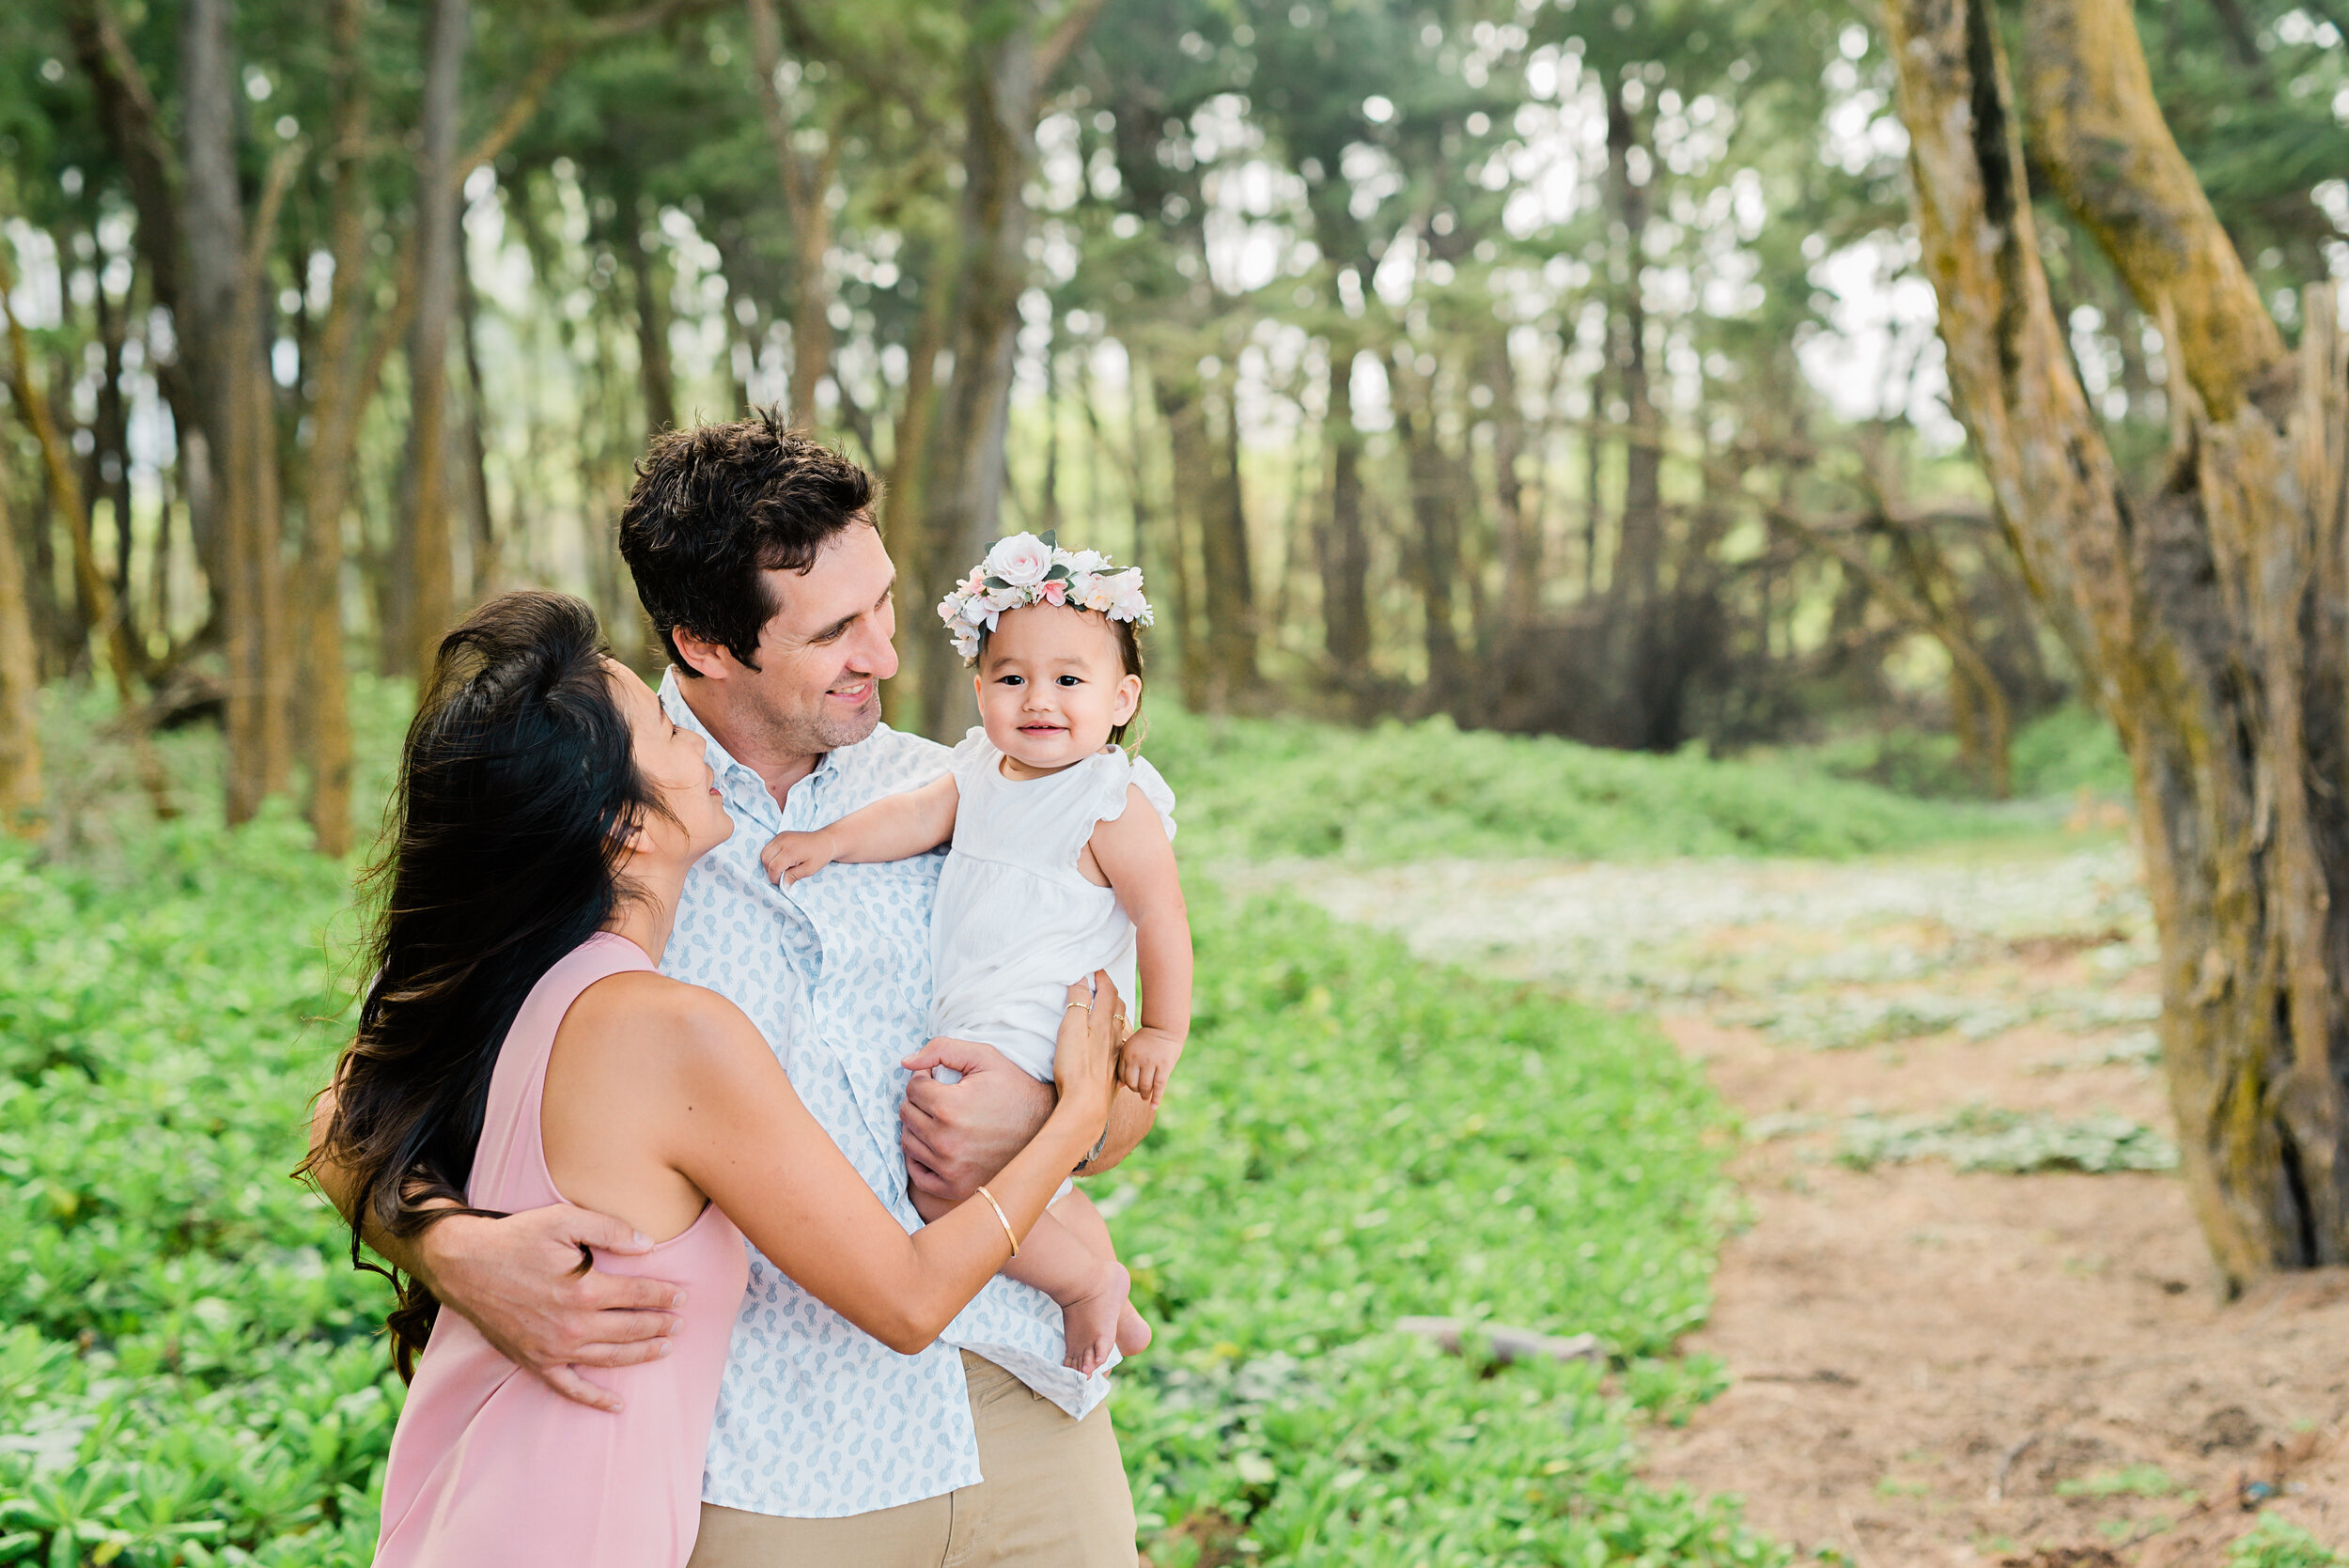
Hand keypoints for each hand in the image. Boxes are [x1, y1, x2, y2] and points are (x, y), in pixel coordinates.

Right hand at [416, 1205, 683, 1413]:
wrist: (464, 1264)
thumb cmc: (516, 1238)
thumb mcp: (564, 1220)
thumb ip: (610, 1229)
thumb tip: (649, 1245)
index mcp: (585, 1289)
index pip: (639, 1294)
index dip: (664, 1294)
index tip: (682, 1295)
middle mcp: (573, 1325)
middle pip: (631, 1328)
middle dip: (660, 1325)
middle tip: (681, 1323)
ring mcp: (554, 1348)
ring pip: (611, 1357)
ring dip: (642, 1354)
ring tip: (665, 1348)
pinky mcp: (536, 1361)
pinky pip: (571, 1388)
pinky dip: (595, 1399)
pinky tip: (618, 1405)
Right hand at [761, 828, 833, 885]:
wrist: (826, 841)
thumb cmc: (820, 855)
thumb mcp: (809, 870)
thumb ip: (793, 877)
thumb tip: (782, 886)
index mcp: (791, 850)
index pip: (773, 867)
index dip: (775, 878)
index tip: (782, 882)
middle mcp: (783, 841)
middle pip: (765, 860)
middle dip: (771, 871)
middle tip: (783, 875)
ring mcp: (780, 836)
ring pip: (764, 853)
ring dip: (769, 864)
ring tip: (782, 868)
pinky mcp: (780, 835)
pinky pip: (768, 848)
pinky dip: (770, 856)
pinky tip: (781, 860)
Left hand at [899, 1037, 1053, 1202]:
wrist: (1046, 1128)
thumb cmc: (1015, 1089)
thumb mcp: (984, 1057)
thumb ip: (941, 1050)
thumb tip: (905, 1062)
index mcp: (950, 1107)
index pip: (912, 1088)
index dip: (925, 1078)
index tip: (941, 1079)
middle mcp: (946, 1141)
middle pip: (907, 1114)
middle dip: (920, 1101)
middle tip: (943, 1097)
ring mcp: (950, 1169)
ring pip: (908, 1142)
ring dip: (919, 1127)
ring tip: (942, 1119)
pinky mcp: (954, 1188)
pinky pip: (917, 1173)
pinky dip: (920, 1158)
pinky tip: (937, 1144)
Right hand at [1052, 972, 1123, 1125]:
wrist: (1086, 1106)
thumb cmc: (1076, 1067)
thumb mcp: (1071, 1029)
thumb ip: (1076, 1003)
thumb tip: (1081, 980)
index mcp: (1104, 1022)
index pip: (1108, 992)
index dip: (1103, 977)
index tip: (1096, 969)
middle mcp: (1114, 1036)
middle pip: (1118, 1007)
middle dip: (1110, 992)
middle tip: (1101, 984)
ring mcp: (1115, 1054)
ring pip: (1120, 1026)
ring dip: (1114, 1012)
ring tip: (1106, 1008)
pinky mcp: (1111, 1071)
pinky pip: (1117, 1045)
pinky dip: (1114, 1034)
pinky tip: (1109, 1042)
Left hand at [1117, 1025, 1181, 1107]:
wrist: (1164, 1028)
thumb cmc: (1146, 1040)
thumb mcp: (1131, 1048)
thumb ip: (1125, 1064)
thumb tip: (1119, 1086)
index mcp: (1127, 1054)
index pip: (1123, 1077)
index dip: (1126, 1084)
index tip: (1131, 1085)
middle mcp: (1137, 1059)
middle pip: (1132, 1083)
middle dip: (1135, 1090)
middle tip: (1140, 1091)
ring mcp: (1151, 1063)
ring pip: (1145, 1086)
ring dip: (1145, 1095)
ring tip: (1146, 1097)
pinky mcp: (1164, 1066)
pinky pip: (1159, 1086)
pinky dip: (1156, 1098)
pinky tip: (1153, 1106)